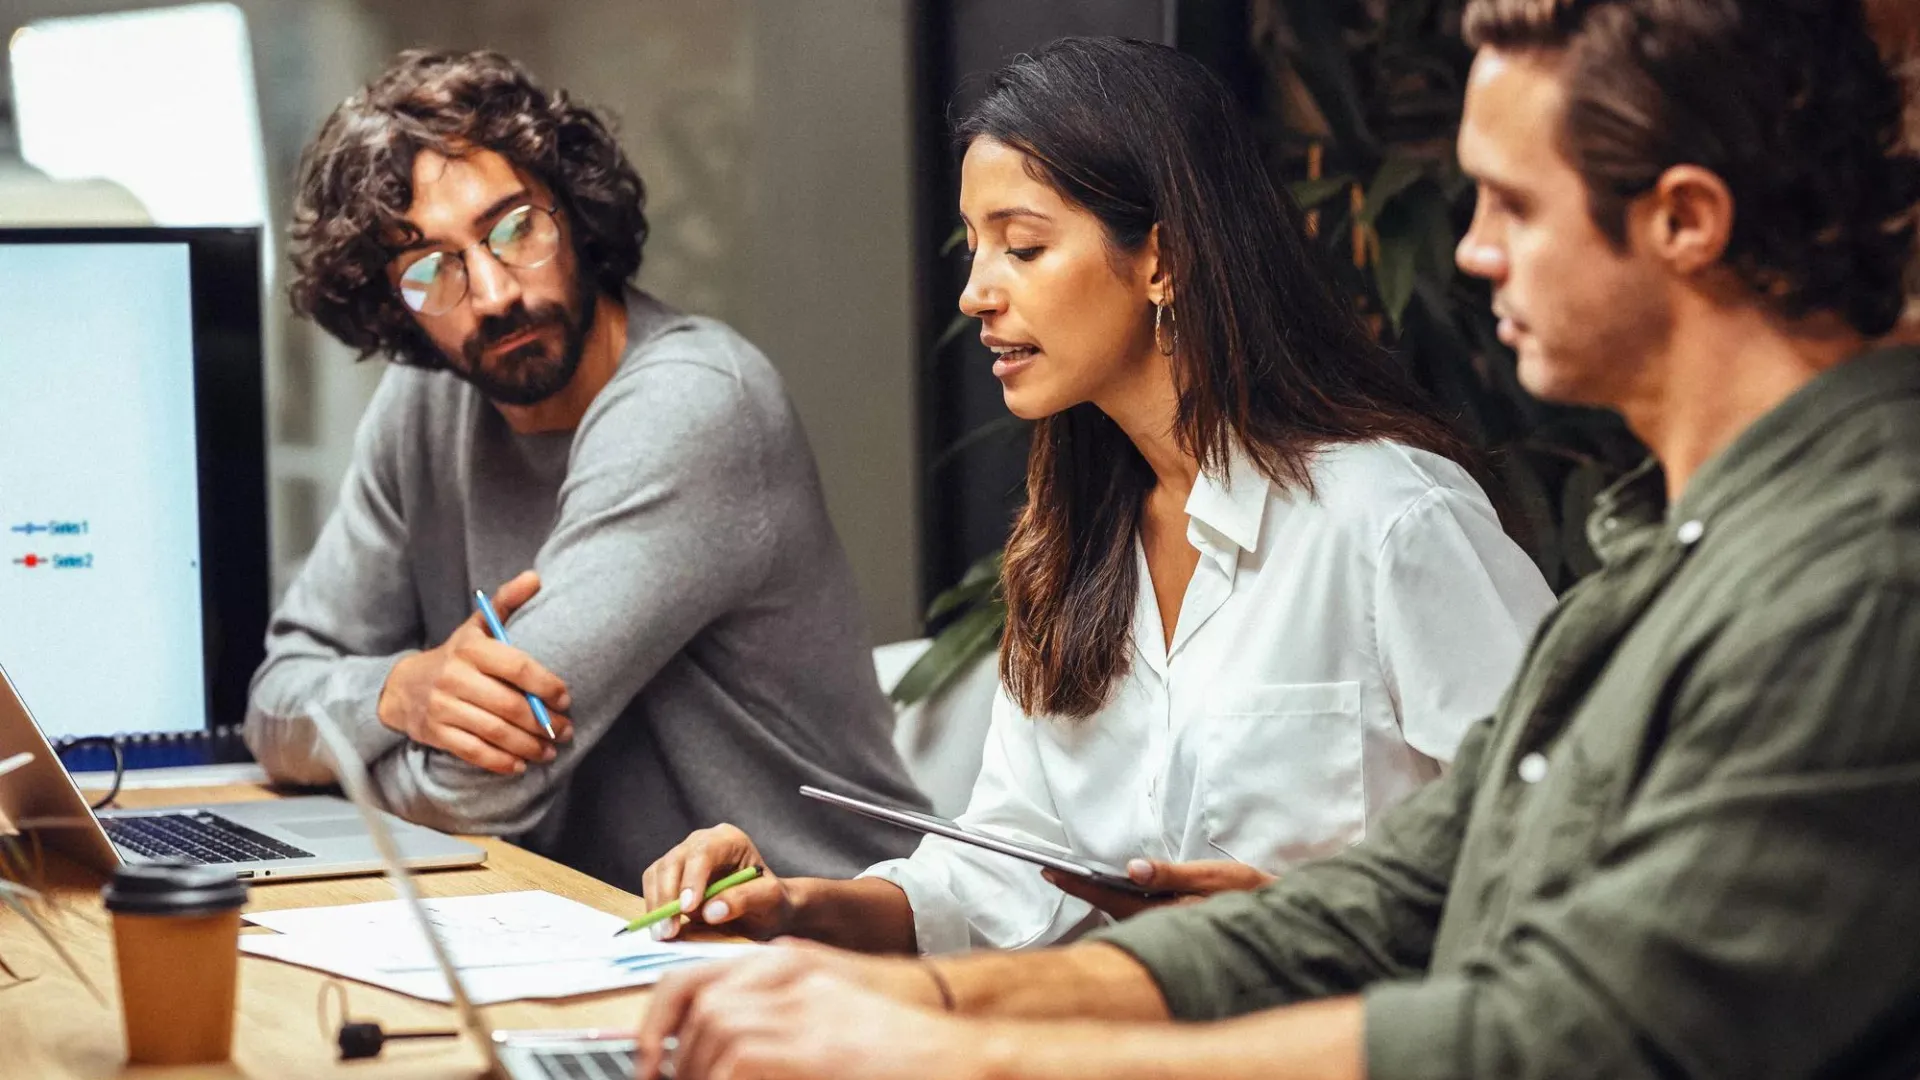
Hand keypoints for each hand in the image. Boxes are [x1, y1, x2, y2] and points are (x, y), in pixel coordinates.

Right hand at [376, 570, 574, 774]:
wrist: (404, 686)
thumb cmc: (457, 656)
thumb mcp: (476, 627)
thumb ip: (506, 603)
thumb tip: (535, 577)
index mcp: (471, 648)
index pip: (516, 666)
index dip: (546, 684)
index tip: (566, 699)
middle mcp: (455, 676)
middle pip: (510, 705)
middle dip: (544, 722)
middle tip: (567, 731)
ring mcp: (444, 706)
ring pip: (495, 731)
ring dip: (529, 745)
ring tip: (550, 751)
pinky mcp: (436, 732)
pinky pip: (473, 751)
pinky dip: (500, 761)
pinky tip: (521, 764)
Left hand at [635, 947, 963, 1079]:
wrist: (940, 1041)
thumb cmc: (890, 1034)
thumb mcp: (821, 1010)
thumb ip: (773, 1019)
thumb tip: (718, 1055)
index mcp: (782, 965)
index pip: (691, 979)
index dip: (657, 1021)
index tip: (649, 1058)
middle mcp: (780, 975)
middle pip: (696, 1013)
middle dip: (675, 1059)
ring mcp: (791, 1004)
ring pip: (707, 1042)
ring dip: (698, 1072)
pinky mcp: (793, 1044)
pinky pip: (730, 1068)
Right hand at [642, 824, 790, 940]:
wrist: (763, 911)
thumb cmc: (771, 902)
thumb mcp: (770, 900)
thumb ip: (745, 899)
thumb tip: (711, 910)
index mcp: (730, 840)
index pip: (704, 851)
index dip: (692, 879)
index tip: (687, 908)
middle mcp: (702, 841)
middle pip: (675, 861)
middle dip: (668, 897)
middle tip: (669, 931)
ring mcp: (683, 856)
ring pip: (658, 873)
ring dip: (657, 905)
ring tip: (664, 935)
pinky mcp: (670, 874)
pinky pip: (652, 886)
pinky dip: (653, 908)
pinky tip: (662, 929)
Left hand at [1042, 858, 1274, 919]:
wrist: (1279, 923)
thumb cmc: (1249, 896)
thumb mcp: (1214, 876)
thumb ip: (1172, 874)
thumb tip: (1133, 868)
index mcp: (1164, 911)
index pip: (1110, 896)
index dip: (1078, 883)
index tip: (1049, 871)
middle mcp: (1160, 926)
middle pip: (1110, 906)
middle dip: (1083, 889)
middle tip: (1053, 871)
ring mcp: (1166, 930)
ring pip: (1124, 912)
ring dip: (1101, 895)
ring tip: (1077, 877)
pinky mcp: (1174, 929)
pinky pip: (1139, 915)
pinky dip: (1122, 901)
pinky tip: (1118, 890)